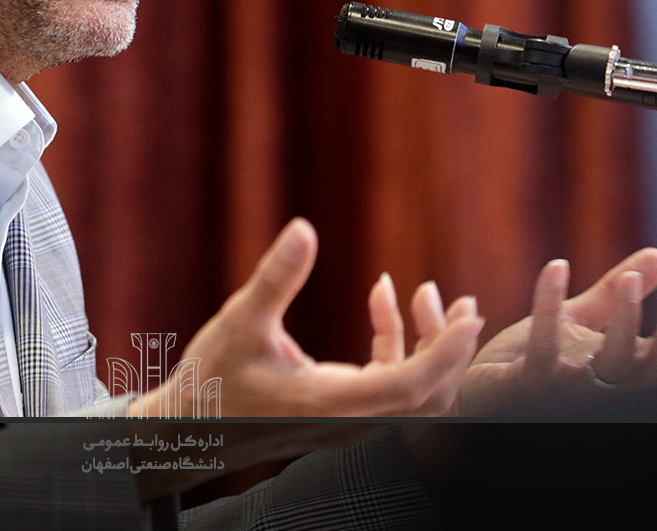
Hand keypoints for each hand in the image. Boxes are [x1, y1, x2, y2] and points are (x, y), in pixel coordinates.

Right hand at [130, 219, 483, 420]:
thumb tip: (303, 228)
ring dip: (426, 346)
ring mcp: (346, 418)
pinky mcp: (339, 409)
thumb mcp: (240, 320)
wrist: (186, 428)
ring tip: (428, 293)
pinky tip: (380, 296)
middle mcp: (347, 418)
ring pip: (411, 392)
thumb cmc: (211, 378)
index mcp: (330, 403)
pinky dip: (393, 342)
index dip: (445, 352)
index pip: (409, 386)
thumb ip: (276, 277)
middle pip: (427, 397)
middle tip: (465, 304)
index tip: (469, 317)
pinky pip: (385, 380)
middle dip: (450, 349)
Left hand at [455, 248, 656, 415]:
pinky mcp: (527, 382)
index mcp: (614, 372)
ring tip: (628, 279)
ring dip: (623, 323)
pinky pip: (545, 346)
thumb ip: (617, 293)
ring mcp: (564, 388)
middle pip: (649, 373)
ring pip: (607, 367)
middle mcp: (596, 385)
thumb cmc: (530, 360)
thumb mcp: (581, 319)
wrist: (474, 392)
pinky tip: (557, 266)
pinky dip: (550, 304)